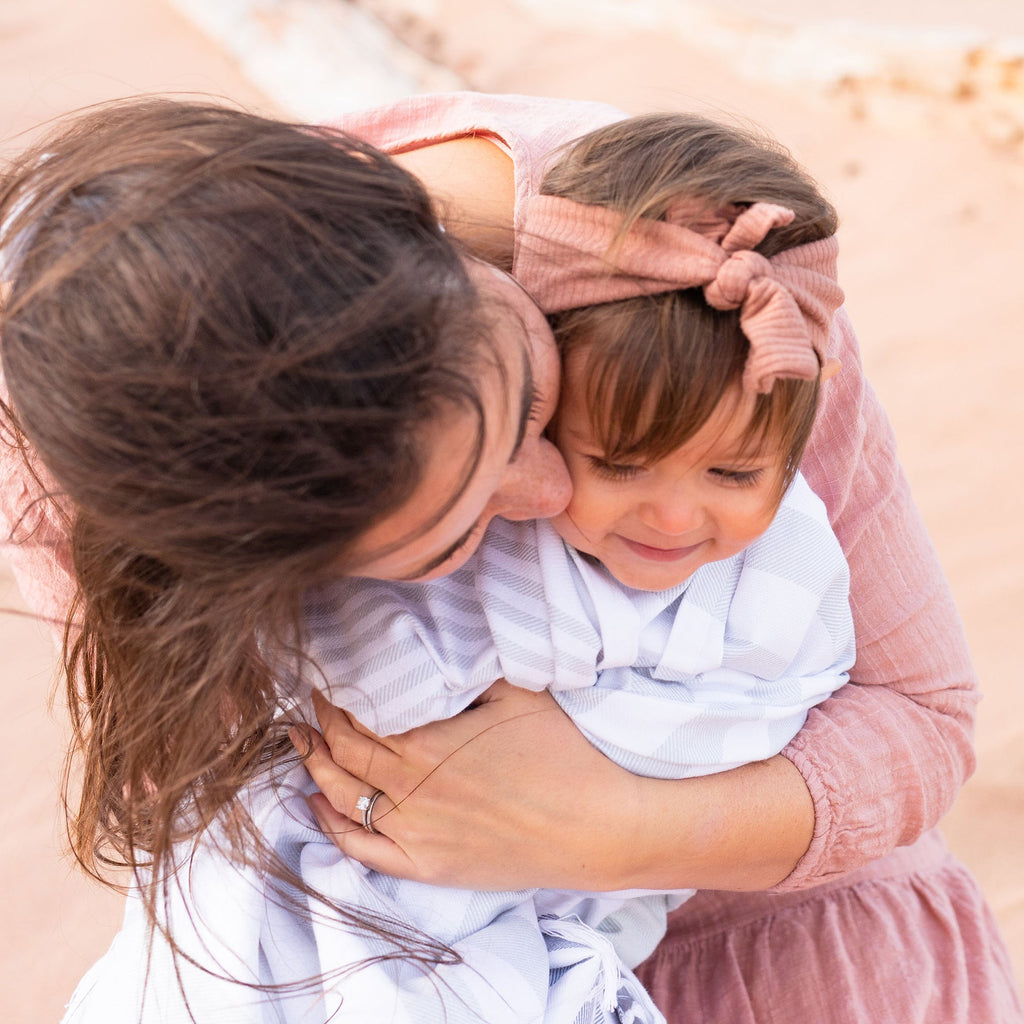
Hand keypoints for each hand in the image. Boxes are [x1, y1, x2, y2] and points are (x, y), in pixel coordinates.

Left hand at [294, 681, 637, 889]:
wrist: (599, 827)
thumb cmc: (564, 753)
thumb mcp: (517, 691)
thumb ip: (466, 670)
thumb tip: (431, 648)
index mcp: (425, 744)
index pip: (356, 717)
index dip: (333, 697)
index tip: (325, 677)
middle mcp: (409, 790)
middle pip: (342, 754)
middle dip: (318, 725)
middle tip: (307, 703)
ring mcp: (415, 834)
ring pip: (342, 800)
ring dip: (314, 768)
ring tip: (299, 743)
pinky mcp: (429, 867)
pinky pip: (363, 850)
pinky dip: (332, 827)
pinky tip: (319, 805)